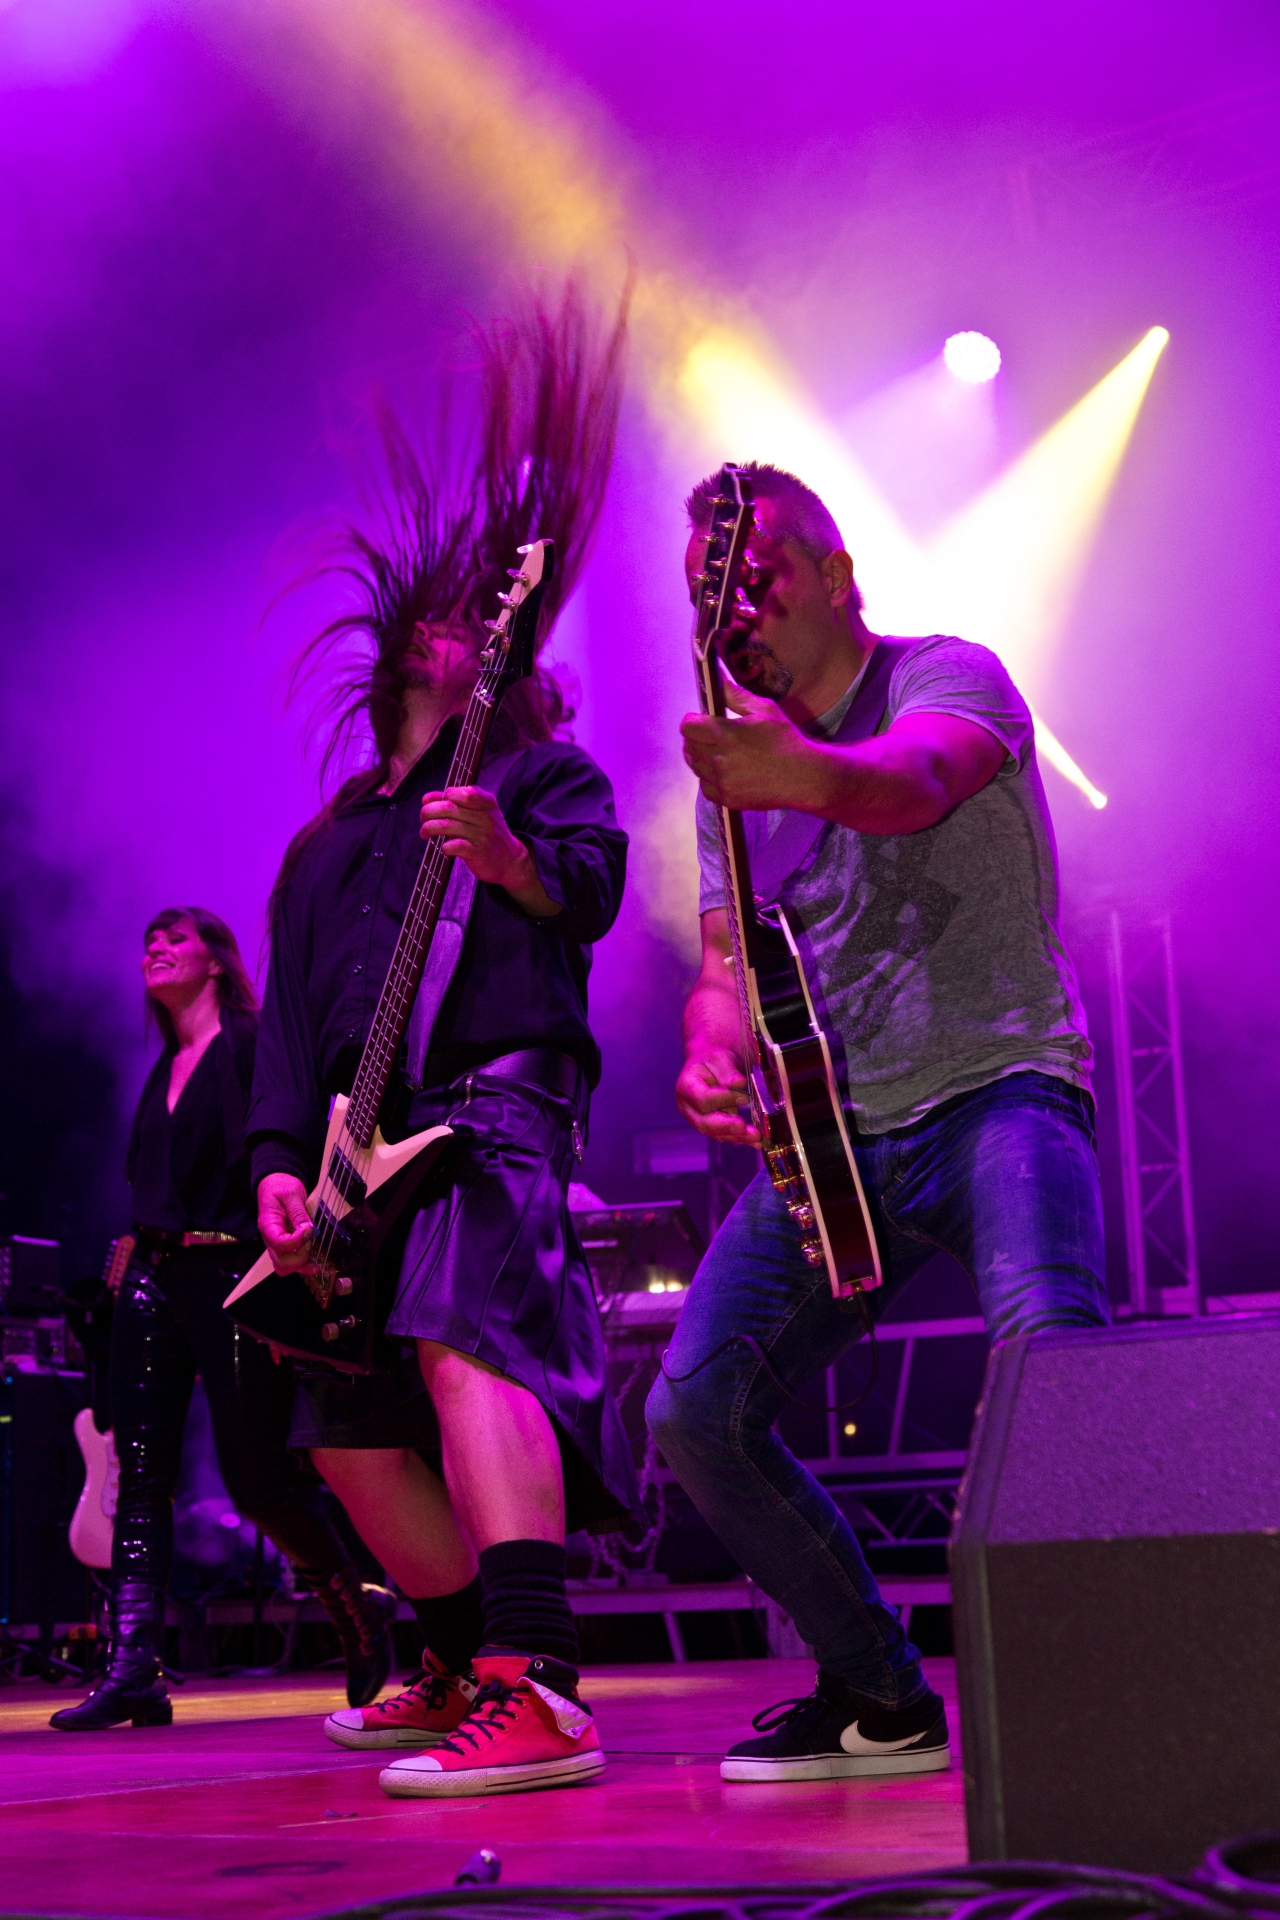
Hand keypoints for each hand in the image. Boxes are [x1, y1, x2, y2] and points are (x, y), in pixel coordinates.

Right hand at [258, 1173, 316, 1274]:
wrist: (275, 1185)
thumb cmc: (281, 1187)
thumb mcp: (291, 1194)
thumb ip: (298, 1212)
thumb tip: (309, 1230)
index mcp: (268, 1225)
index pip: (279, 1243)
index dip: (297, 1242)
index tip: (311, 1230)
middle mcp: (270, 1239)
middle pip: (281, 1262)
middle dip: (300, 1257)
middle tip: (312, 1242)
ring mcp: (277, 1244)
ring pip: (284, 1266)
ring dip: (301, 1266)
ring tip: (316, 1261)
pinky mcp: (286, 1246)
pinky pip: (290, 1263)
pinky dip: (302, 1266)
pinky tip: (314, 1264)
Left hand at [420, 786, 560, 915]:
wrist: (510, 860)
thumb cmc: (489, 833)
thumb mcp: (482, 812)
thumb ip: (457, 802)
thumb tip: (427, 798)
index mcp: (487, 802)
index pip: (461, 792)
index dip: (441, 796)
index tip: (432, 803)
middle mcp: (486, 817)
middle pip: (449, 808)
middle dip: (429, 812)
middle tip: (423, 818)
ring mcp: (483, 835)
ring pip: (448, 826)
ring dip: (430, 828)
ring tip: (425, 833)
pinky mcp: (479, 853)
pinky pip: (456, 846)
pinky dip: (444, 846)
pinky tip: (443, 848)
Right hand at [676, 1046, 760, 1146]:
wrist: (710, 1066)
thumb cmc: (712, 1060)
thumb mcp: (719, 1058)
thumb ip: (727, 1071)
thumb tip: (739, 1084)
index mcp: (686, 1087)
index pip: (703, 1099)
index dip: (723, 1100)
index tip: (744, 1096)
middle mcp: (689, 1108)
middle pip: (704, 1123)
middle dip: (726, 1126)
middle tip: (744, 1127)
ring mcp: (699, 1120)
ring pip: (715, 1133)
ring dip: (736, 1137)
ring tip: (756, 1137)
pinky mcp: (712, 1127)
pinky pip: (724, 1136)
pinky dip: (740, 1139)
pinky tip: (755, 1140)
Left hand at [680, 680, 828, 811]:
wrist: (803, 777)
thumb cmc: (785, 740)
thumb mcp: (764, 709)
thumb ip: (735, 694)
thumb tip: (717, 675)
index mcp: (726, 734)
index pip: (688, 726)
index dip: (692, 720)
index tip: (701, 720)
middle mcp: (719, 759)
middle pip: (688, 746)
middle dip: (696, 738)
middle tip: (712, 736)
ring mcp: (722, 781)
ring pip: (695, 766)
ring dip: (701, 758)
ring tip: (719, 753)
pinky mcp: (727, 799)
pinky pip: (705, 787)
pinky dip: (710, 779)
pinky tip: (725, 771)